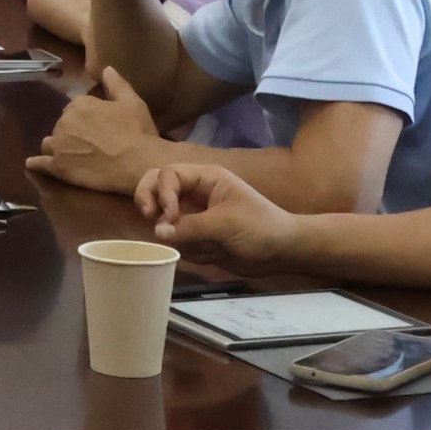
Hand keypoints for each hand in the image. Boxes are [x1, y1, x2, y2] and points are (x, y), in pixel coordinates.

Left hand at [33, 65, 167, 189]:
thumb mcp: (132, 102)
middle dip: (72, 133)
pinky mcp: (57, 167)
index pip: (75, 109)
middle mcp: (64, 121)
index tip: (96, 128)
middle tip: (88, 145)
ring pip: (50, 143)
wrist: (138, 162)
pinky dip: (36, 164)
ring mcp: (58, 145)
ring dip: (57, 147)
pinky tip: (34, 164)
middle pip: (62, 126)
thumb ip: (116, 84)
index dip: (85, 119)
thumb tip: (106, 68)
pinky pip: (39, 164)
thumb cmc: (137, 131)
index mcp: (79, 104)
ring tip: (69, 157)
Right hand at [135, 162, 296, 267]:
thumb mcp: (226, 224)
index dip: (162, 193)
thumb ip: (190, 227)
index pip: (168, 175)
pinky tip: (210, 254)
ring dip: (175, 234)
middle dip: (149, 199)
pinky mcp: (196, 235)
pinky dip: (186, 249)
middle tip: (148, 216)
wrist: (282, 252)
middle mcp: (194, 193)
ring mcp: (193, 214)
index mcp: (205, 179)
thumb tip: (157, 232)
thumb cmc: (260, 228)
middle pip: (156, 186)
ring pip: (163, 217)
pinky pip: (177, 239)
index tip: (167, 215)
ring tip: (199, 245)